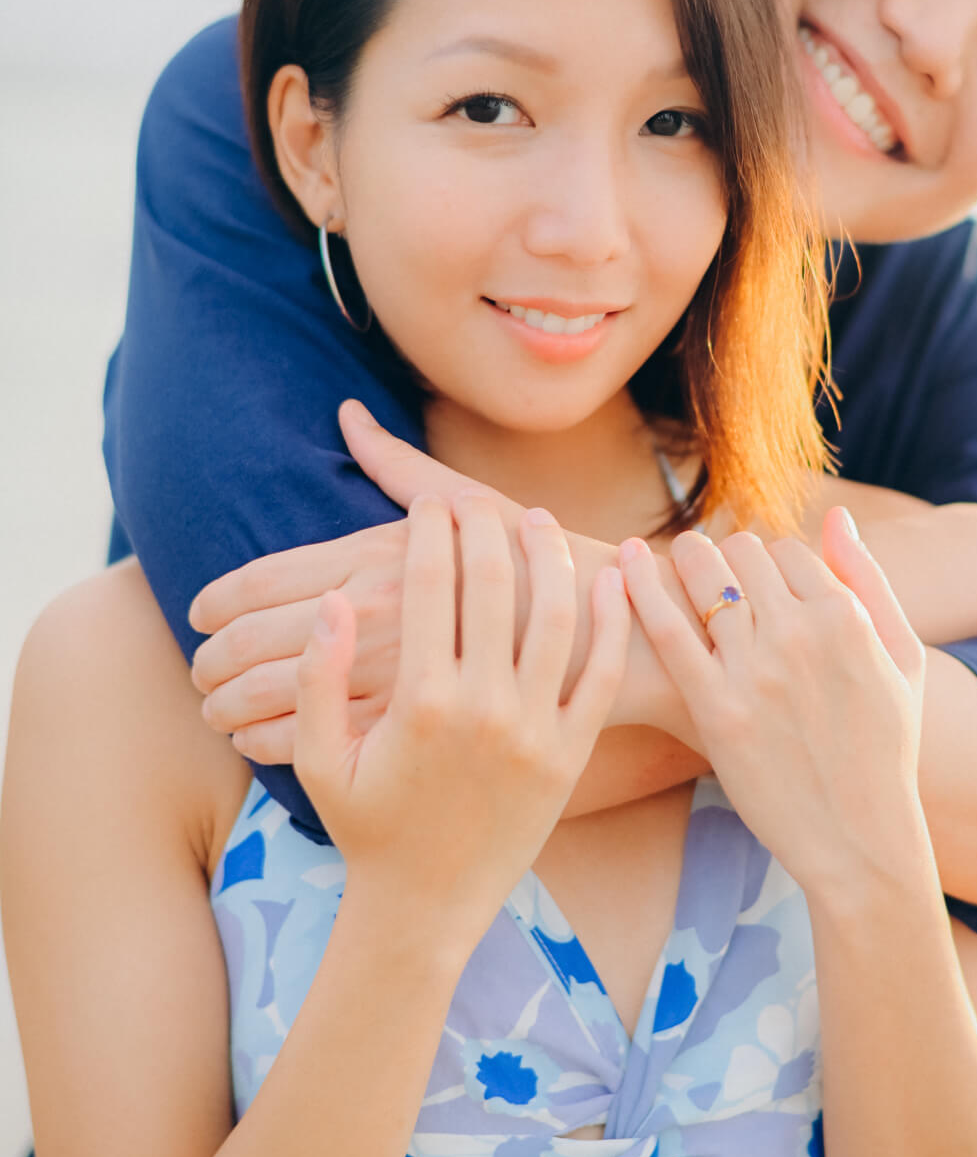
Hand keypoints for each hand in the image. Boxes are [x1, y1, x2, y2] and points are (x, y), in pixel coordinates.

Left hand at [188, 402, 504, 761]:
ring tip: (217, 709)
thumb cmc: (529, 564)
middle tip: (198, 668)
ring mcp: (389, 676)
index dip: (216, 599)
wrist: (598, 640)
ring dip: (228, 705)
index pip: (261, 578)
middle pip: (251, 640)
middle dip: (210, 659)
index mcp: (376, 556)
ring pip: (270, 697)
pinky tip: (259, 740)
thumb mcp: (468, 500)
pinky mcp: (406, 729)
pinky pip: (313, 741)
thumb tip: (349, 413)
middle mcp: (374, 614)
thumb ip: (396, 463)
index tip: (199, 612)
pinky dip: (269, 744)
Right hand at [296, 495, 628, 931]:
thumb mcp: (321, 759)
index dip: (430, 534)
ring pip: (555, 618)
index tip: (429, 505)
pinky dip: (612, 623)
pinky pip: (599, 675)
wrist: (425, 906)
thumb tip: (329, 600)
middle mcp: (482, 709)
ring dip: (550, 558)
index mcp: (419, 702)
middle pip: (492, 587)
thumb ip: (317, 678)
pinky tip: (612, 581)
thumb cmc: (367, 828)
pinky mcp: (571, 754)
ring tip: (540, 520)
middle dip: (484, 529)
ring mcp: (534, 731)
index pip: (428, 586)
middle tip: (479, 501)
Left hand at [619, 508, 926, 907]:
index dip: (769, 562)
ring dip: (685, 561)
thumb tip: (837, 515)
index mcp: (847, 617)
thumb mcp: (903, 658)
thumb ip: (869, 580)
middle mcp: (801, 634)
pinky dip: (641, 590)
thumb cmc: (887, 750)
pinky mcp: (716, 710)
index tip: (757, 582)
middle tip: (710, 570)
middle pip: (743, 553)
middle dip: (727, 556)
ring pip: (704, 577)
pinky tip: (623, 566)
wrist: (861, 839)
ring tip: (673, 562)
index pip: (788, 549)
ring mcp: (755, 672)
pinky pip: (668, 630)